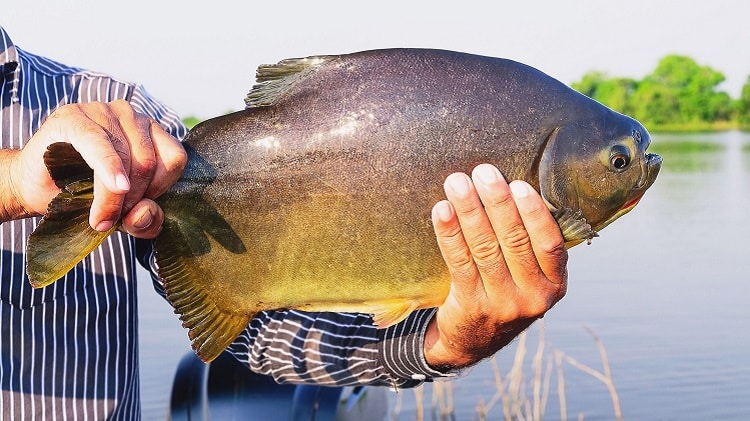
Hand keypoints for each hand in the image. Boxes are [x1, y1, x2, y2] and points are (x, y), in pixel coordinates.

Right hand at [3, 100, 186, 237]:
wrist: (33, 188)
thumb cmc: (84, 196)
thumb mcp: (125, 214)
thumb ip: (147, 219)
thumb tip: (144, 213)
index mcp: (150, 133)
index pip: (175, 157)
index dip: (161, 188)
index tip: (139, 206)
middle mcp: (130, 116)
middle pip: (149, 161)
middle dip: (135, 198)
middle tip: (114, 220)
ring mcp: (102, 110)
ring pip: (127, 156)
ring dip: (116, 195)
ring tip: (101, 217)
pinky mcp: (73, 116)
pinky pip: (100, 144)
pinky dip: (109, 168)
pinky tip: (114, 187)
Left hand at [424, 164, 567, 369]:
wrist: (473, 340)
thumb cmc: (503, 290)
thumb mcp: (529, 276)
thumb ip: (529, 243)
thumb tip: (509, 185)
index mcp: (555, 284)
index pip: (549, 243)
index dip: (534, 212)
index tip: (517, 184)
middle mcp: (534, 297)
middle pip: (515, 241)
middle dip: (497, 202)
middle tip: (482, 171)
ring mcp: (503, 305)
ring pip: (485, 248)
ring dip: (470, 211)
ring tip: (457, 183)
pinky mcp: (471, 306)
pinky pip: (459, 262)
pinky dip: (449, 233)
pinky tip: (441, 210)